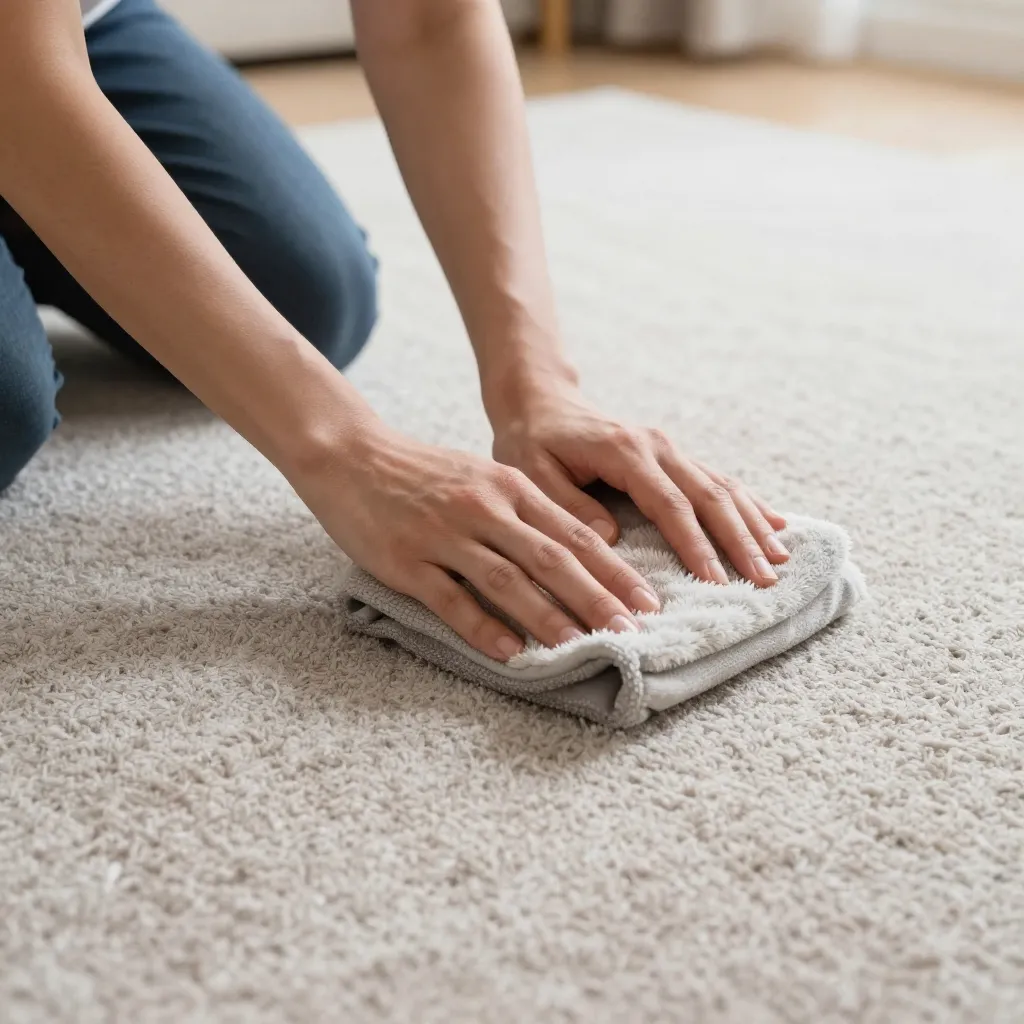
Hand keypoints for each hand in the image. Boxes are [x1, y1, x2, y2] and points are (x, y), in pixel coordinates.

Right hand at [292, 424, 662, 660]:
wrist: (351, 453)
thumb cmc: (424, 472)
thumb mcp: (483, 478)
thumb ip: (526, 510)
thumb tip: (578, 551)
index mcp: (509, 487)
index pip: (574, 533)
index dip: (614, 570)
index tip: (648, 600)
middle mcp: (484, 508)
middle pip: (551, 559)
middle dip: (597, 597)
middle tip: (633, 630)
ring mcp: (444, 535)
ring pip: (507, 580)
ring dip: (549, 616)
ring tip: (582, 646)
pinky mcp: (407, 561)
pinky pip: (451, 599)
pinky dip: (482, 627)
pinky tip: (508, 652)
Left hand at [489, 379, 788, 587]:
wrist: (540, 401)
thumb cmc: (531, 441)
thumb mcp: (533, 472)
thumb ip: (570, 505)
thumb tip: (611, 539)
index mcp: (625, 451)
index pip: (669, 504)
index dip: (695, 545)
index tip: (716, 582)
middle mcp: (657, 446)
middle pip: (709, 496)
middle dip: (740, 540)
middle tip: (765, 580)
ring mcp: (669, 449)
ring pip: (722, 487)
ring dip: (753, 525)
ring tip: (780, 561)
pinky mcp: (673, 456)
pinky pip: (718, 481)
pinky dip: (749, 505)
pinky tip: (776, 525)